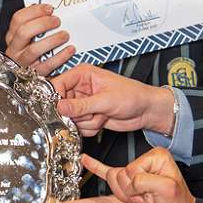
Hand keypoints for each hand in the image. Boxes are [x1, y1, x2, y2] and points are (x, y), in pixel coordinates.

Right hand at [4, 4, 75, 75]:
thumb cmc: (34, 51)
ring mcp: (23, 64)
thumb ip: (36, 24)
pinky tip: (70, 49)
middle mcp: (14, 49)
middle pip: (24, 32)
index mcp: (12, 36)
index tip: (50, 8)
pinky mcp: (35, 75)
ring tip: (65, 35)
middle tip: (58, 21)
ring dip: (52, 40)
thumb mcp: (29, 37)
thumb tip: (52, 10)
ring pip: (34, 50)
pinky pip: (47, 65)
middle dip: (43, 23)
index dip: (34, 11)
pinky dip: (61, 56)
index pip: (18, 19)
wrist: (30, 79)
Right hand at [51, 63, 174, 138]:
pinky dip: (90, 128)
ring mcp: (84, 104)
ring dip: (86, 122)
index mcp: (83, 75)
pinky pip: (79, 127)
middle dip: (76, 114)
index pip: (58, 84)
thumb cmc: (133, 95)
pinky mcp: (89, 116)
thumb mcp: (106, 100)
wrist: (147, 110)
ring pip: (70, 119)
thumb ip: (81, 105)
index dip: (55, 98)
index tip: (58, 110)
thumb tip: (60, 106)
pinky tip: (102, 120)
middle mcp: (81, 89)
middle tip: (90, 114)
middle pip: (62, 105)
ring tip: (101, 115)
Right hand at [83, 149, 194, 202]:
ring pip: (114, 182)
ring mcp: (137, 174)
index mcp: (156, 157)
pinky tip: (86, 160)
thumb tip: (130, 184)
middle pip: (120, 176)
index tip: (153, 196)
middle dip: (133, 194)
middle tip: (150, 200)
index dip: (139, 188)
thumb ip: (145, 181)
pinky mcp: (130, 185)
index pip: (130, 170)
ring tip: (146, 202)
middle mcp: (145, 162)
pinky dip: (96, 167)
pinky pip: (107, 173)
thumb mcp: (167, 190)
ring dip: (129, 198)